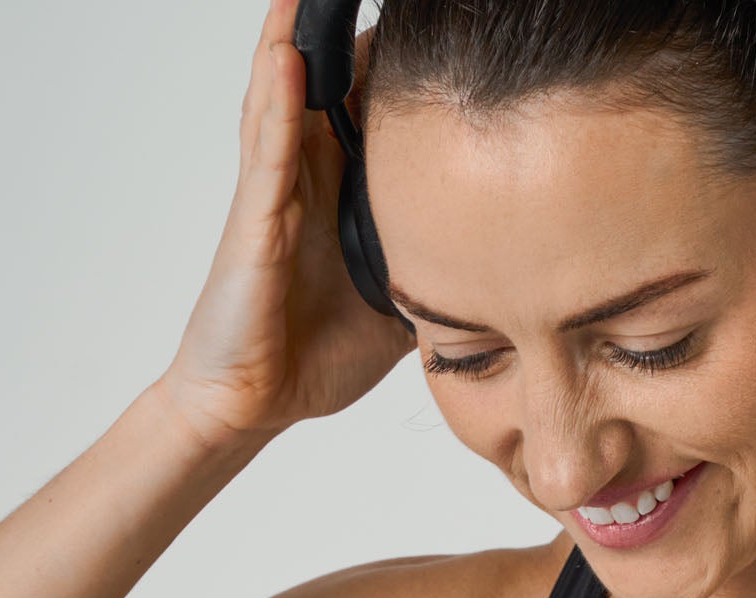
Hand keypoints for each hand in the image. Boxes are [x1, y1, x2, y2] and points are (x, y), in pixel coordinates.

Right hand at [159, 0, 412, 449]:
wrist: (257, 403)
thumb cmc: (318, 354)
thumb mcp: (401, 308)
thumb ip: (437, 274)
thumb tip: (501, 272)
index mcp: (345, 195)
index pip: (372, 114)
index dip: (399, 73)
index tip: (437, 33)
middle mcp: (307, 179)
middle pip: (330, 85)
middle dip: (348, 32)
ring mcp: (276, 192)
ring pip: (286, 96)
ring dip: (298, 36)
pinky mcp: (254, 220)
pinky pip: (267, 152)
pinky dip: (275, 101)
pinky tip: (287, 55)